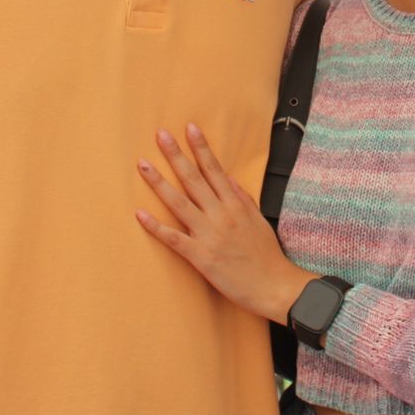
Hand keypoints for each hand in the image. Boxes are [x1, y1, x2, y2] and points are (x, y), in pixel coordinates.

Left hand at [136, 123, 315, 324]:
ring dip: (159, 183)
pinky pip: (174, 239)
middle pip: (194, 179)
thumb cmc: (267, 256)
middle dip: (176, 155)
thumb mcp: (259, 221)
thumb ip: (243, 198)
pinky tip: (139, 214)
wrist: (274, 286)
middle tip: (160, 134)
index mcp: (235, 205)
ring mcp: (209, 235)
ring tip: (143, 165)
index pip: (214, 169)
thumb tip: (228, 178)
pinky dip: (156, 227)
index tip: (189, 128)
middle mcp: (221, 214)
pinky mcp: (201, 257)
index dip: (201, 148)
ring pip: (179, 203)